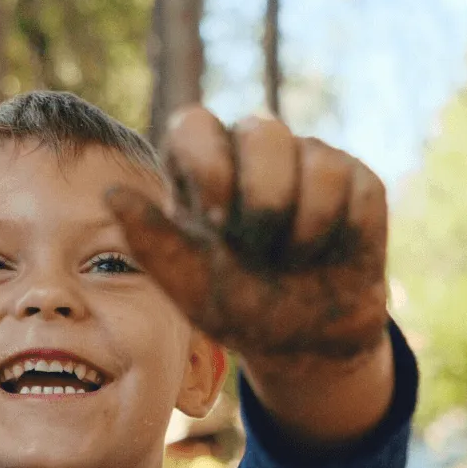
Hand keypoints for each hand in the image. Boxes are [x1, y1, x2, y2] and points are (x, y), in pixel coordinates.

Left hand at [106, 107, 387, 364]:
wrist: (307, 343)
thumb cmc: (239, 308)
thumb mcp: (190, 288)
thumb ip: (152, 243)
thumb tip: (111, 194)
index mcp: (202, 169)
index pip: (194, 124)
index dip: (209, 165)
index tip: (216, 222)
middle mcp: (253, 151)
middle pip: (262, 129)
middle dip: (263, 199)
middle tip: (257, 247)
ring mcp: (307, 159)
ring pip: (313, 155)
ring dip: (300, 226)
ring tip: (290, 257)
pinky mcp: (355, 178)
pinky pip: (353, 184)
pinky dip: (336, 231)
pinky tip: (325, 252)